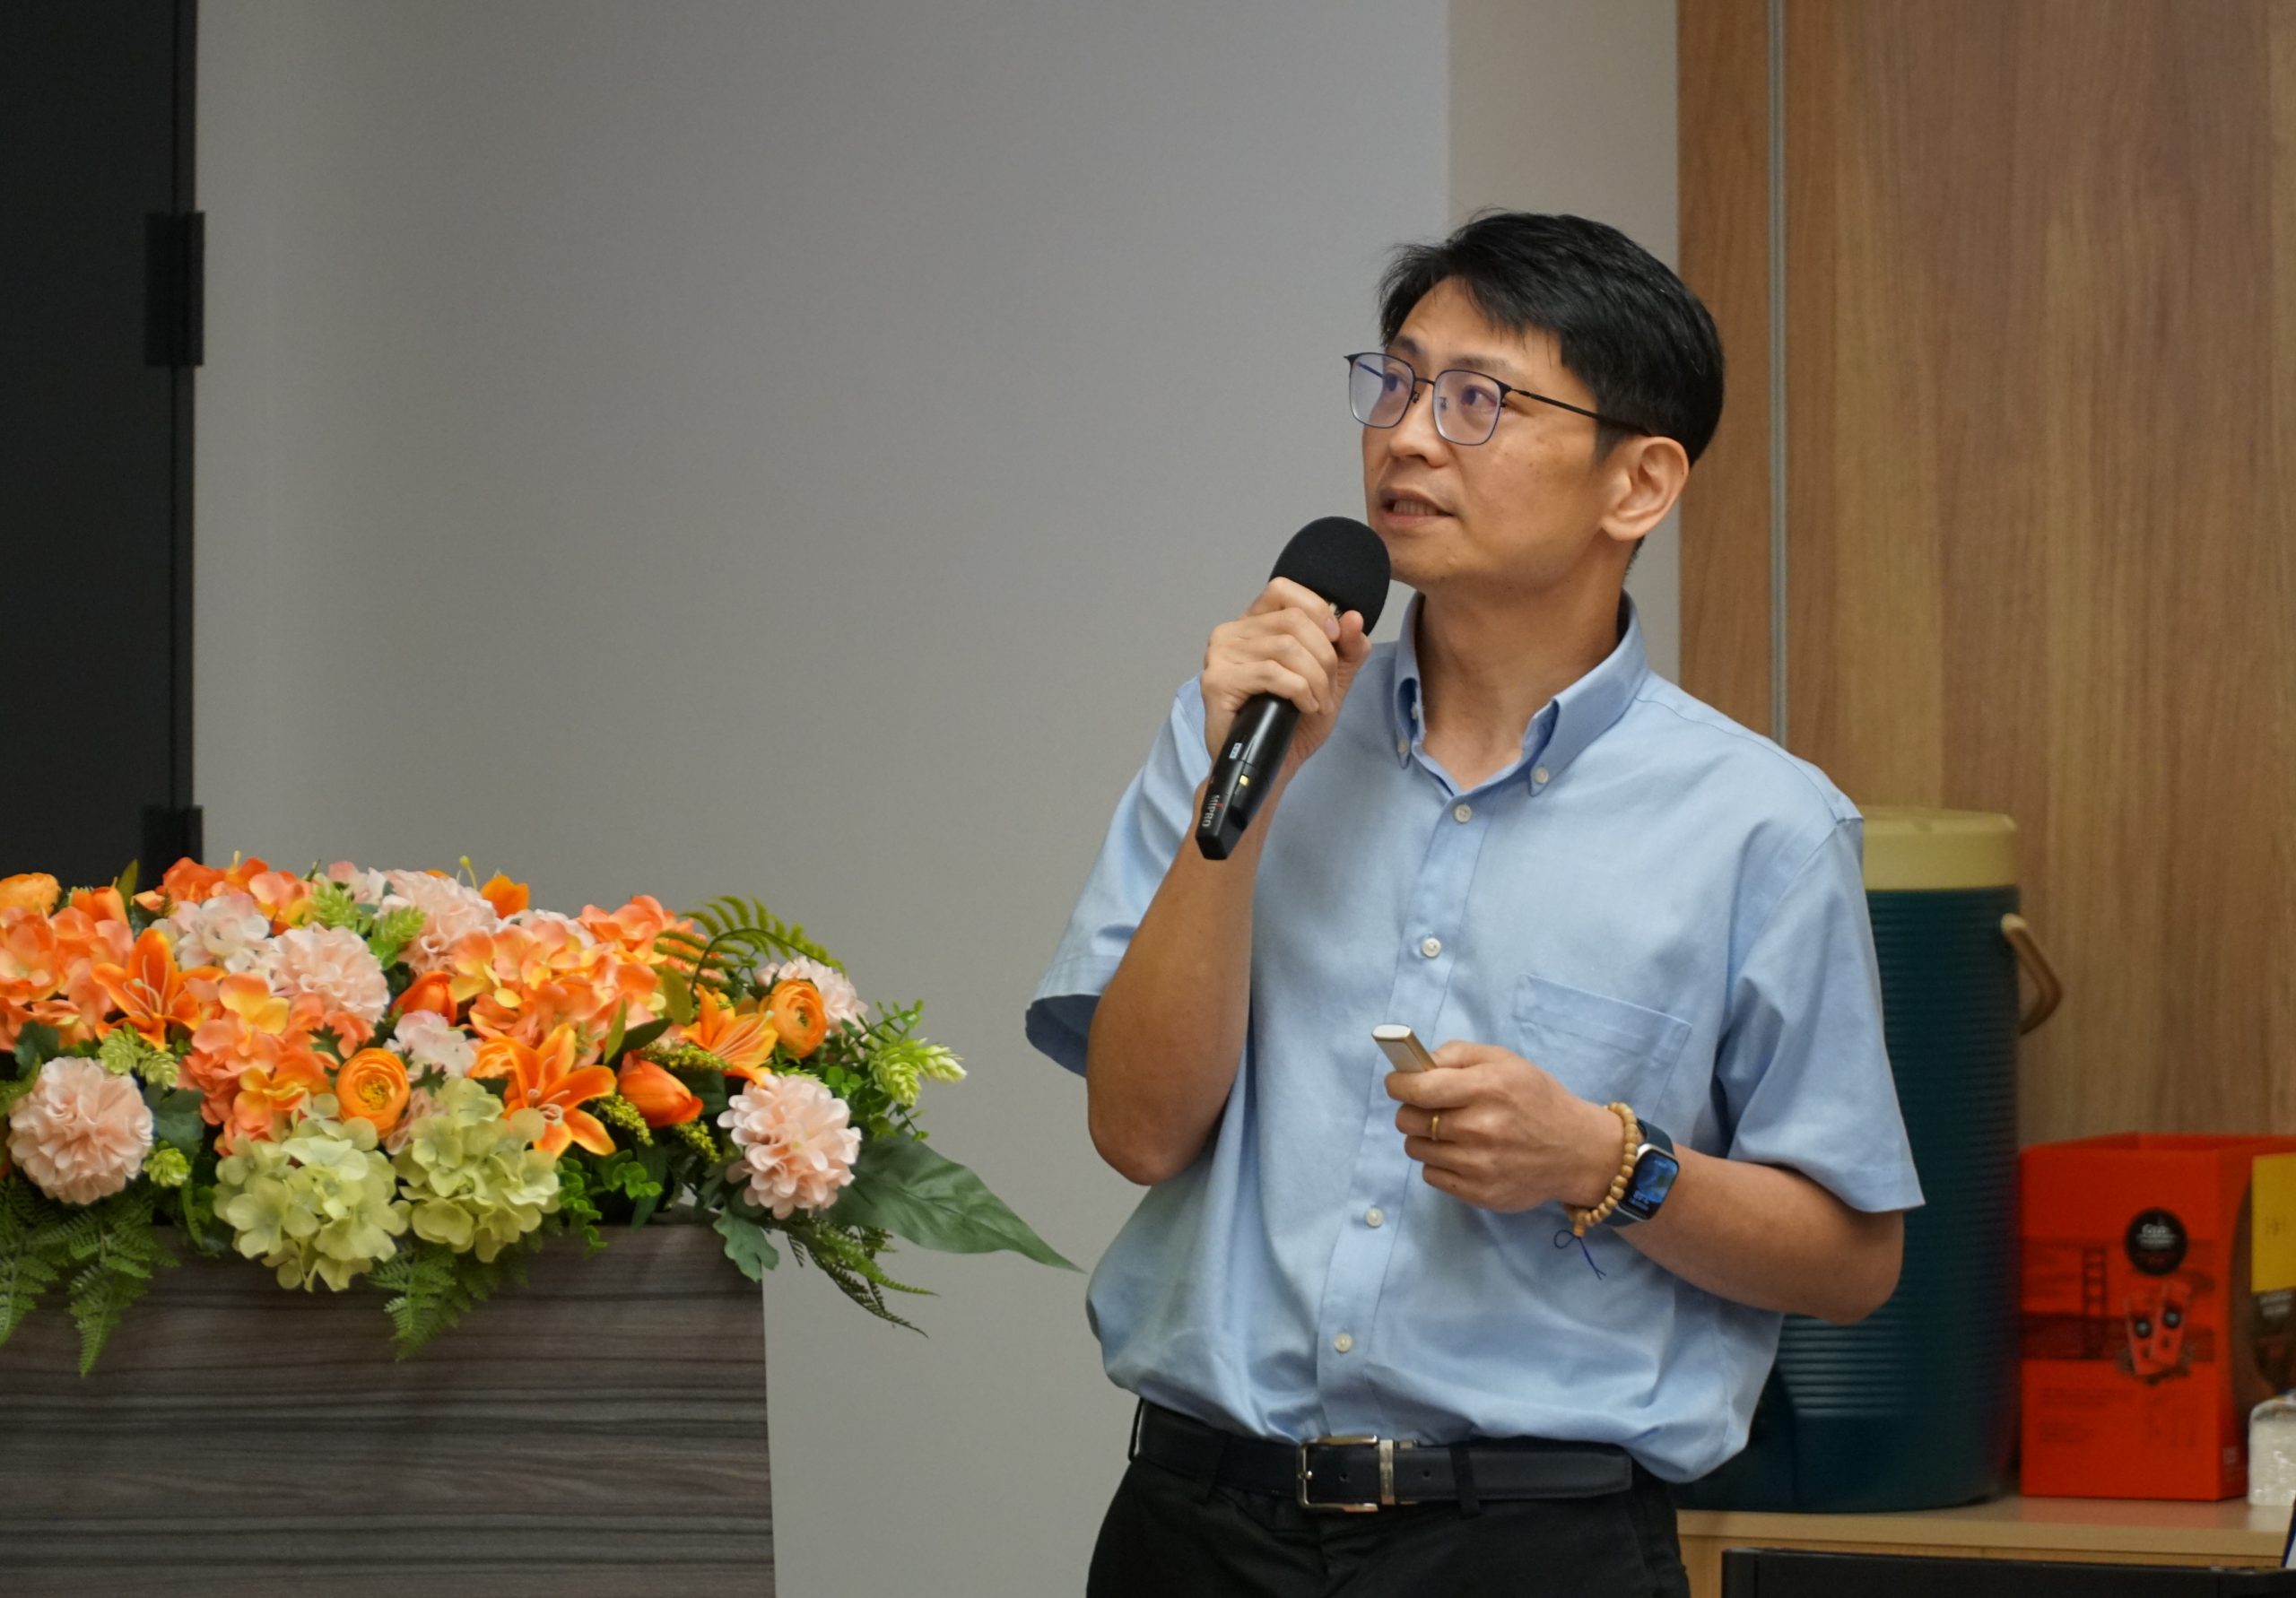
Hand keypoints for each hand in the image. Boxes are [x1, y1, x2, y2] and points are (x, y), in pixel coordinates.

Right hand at [1200, 578, 1372, 779]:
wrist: (1269, 767)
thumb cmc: (1291, 723)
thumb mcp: (1330, 681)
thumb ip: (1347, 649)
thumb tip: (1354, 618)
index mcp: (1253, 624)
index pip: (1283, 589)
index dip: (1316, 609)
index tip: (1335, 641)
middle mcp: (1231, 633)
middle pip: (1293, 620)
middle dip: (1324, 656)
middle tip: (1328, 689)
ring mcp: (1220, 656)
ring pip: (1286, 647)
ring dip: (1315, 679)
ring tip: (1318, 703)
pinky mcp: (1217, 681)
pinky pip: (1272, 672)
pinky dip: (1300, 690)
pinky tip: (1304, 707)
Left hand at [1385, 1041, 1624, 1212]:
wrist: (1577, 1151)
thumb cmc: (1537, 1099)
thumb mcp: (1504, 1061)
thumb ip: (1457, 1054)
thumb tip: (1416, 1064)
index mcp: (1488, 1089)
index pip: (1419, 1089)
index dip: (1399, 1084)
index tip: (1398, 1083)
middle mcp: (1481, 1128)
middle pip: (1409, 1121)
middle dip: (1411, 1110)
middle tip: (1429, 1108)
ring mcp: (1480, 1166)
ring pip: (1416, 1149)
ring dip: (1424, 1138)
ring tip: (1450, 1132)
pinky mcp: (1479, 1194)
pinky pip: (1432, 1176)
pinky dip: (1439, 1163)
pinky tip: (1462, 1154)